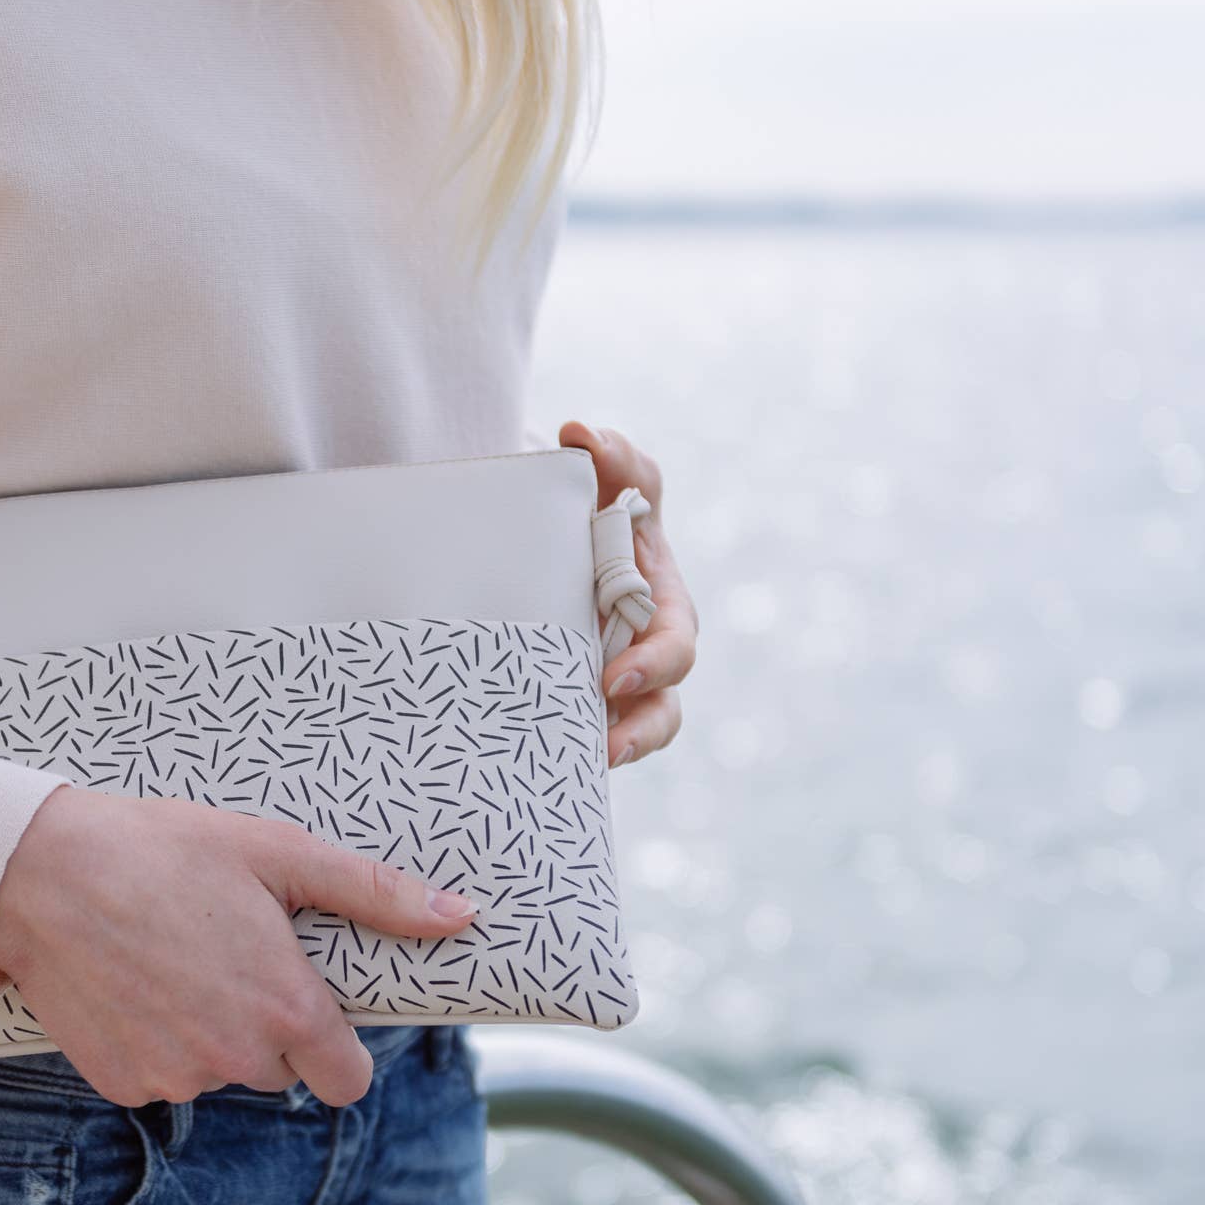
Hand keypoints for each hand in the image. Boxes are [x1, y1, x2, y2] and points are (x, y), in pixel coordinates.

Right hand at [0, 784, 478, 1107]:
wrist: (40, 873)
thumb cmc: (163, 852)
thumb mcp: (279, 854)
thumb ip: (375, 893)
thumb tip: (460, 916)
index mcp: (287, 1012)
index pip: (348, 1080)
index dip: (337, 1047)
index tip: (310, 1009)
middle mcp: (235, 1060)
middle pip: (279, 1071)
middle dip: (265, 1027)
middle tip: (227, 956)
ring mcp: (174, 1077)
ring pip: (215, 1072)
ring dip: (207, 1033)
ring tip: (172, 959)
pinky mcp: (121, 1083)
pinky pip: (159, 1075)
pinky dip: (153, 1041)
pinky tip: (133, 984)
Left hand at [558, 420, 697, 766]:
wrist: (530, 530)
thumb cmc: (583, 504)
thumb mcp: (601, 476)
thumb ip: (607, 454)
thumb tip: (579, 433)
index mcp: (660, 600)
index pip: (674, 641)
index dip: (655, 666)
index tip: (613, 682)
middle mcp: (644, 647)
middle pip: (662, 704)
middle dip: (640, 725)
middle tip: (603, 741)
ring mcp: (612, 679)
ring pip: (637, 730)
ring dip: (619, 750)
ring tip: (587, 767)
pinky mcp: (574, 701)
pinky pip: (584, 738)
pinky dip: (571, 756)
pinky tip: (533, 771)